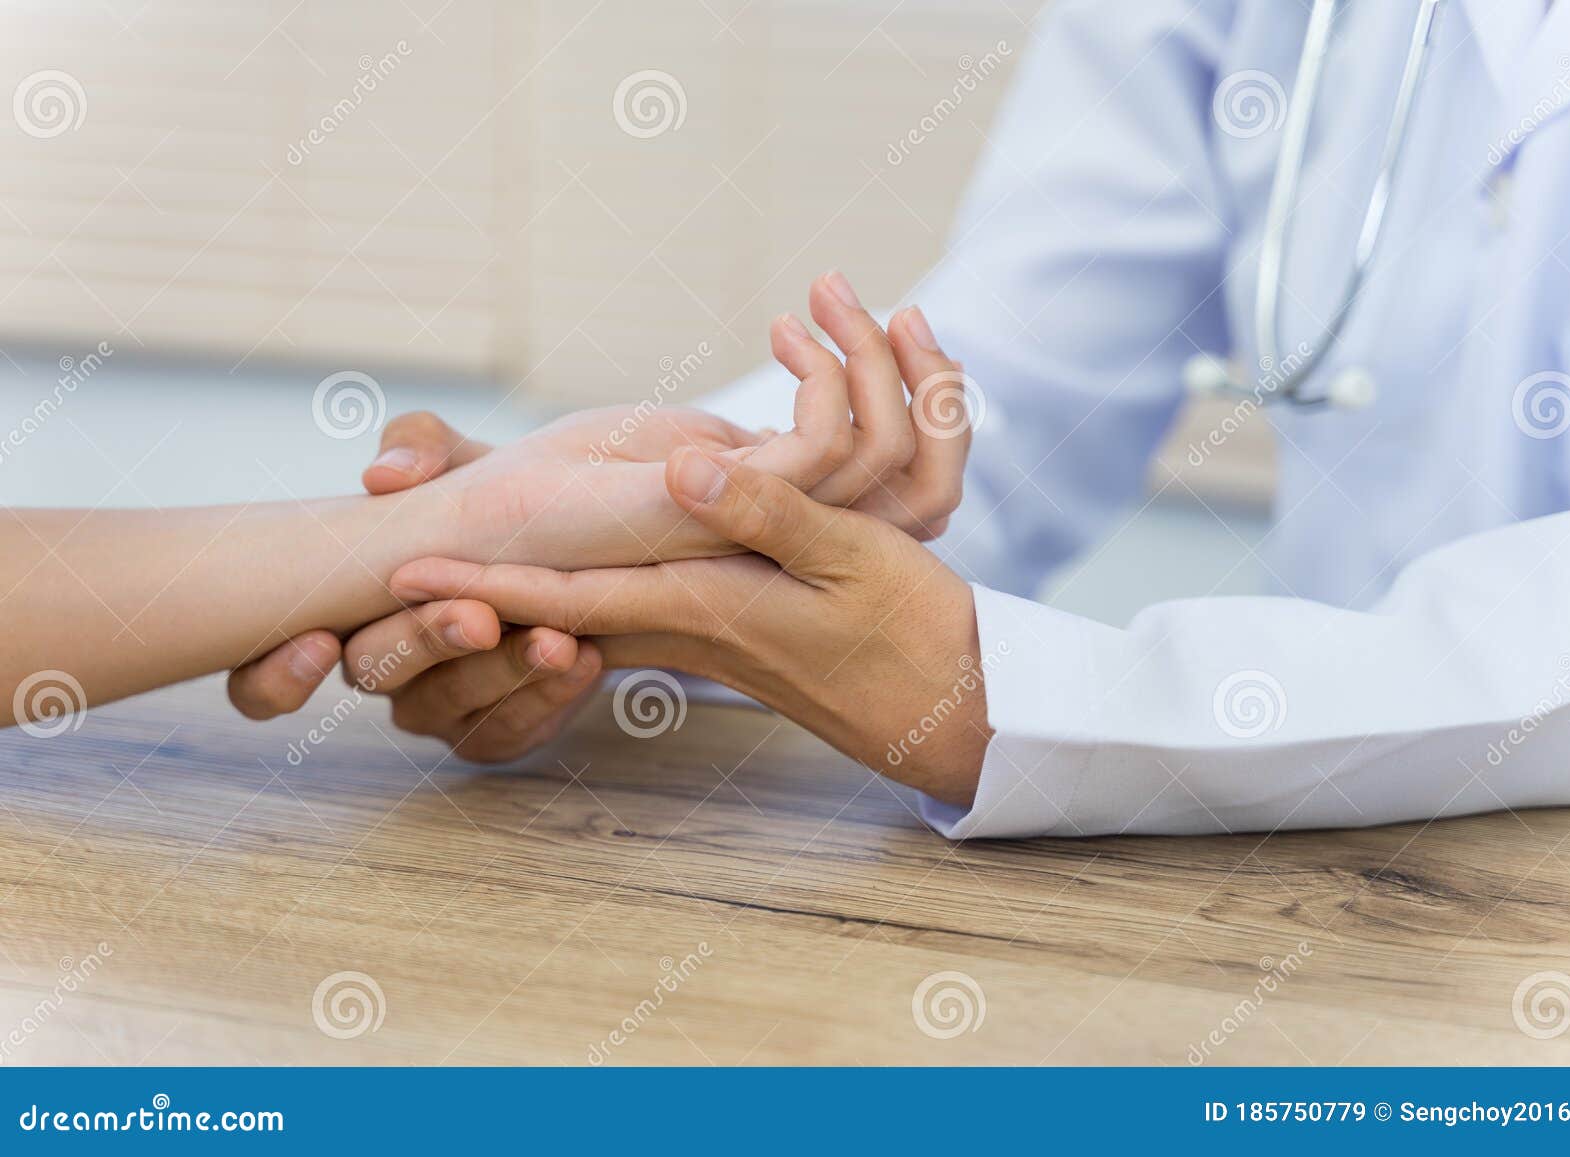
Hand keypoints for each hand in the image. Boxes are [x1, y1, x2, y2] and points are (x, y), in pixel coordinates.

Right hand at [227, 412, 604, 750]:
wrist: (575, 551)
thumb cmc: (489, 505)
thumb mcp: (460, 464)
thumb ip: (423, 448)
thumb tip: (384, 474)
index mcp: (331, 617)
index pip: (261, 679)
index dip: (278, 673)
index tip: (320, 638)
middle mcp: (372, 671)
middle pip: (373, 678)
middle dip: (424, 643)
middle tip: (481, 616)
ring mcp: (432, 710)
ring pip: (448, 707)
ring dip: (503, 672)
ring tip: (557, 639)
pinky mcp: (492, 734)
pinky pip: (508, 732)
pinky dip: (548, 697)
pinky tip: (585, 660)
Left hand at [388, 447, 993, 806]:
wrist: (952, 707)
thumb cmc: (911, 633)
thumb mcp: (849, 558)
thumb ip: (762, 513)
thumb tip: (675, 472)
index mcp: (700, 607)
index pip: (565, 595)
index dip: (479, 579)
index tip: (398, 566)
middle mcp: (684, 627)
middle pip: (553, 611)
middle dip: (475, 591)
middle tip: (394, 574)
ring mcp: (700, 637)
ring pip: (583, 616)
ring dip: (518, 592)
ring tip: (453, 573)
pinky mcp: (723, 636)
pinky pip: (627, 617)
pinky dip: (577, 596)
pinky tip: (562, 585)